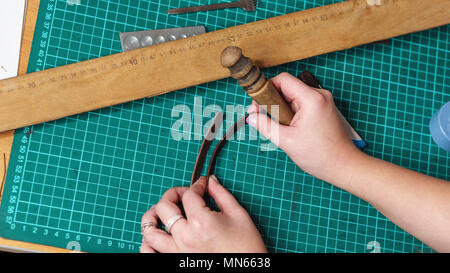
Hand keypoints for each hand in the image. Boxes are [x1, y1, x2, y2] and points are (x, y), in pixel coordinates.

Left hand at [140, 175, 266, 252]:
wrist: (248, 270)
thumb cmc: (246, 246)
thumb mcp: (238, 214)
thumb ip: (221, 194)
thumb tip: (210, 181)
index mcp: (201, 222)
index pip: (189, 195)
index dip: (196, 185)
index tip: (202, 185)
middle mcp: (185, 237)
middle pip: (164, 207)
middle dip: (173, 194)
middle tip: (184, 195)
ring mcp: (177, 252)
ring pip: (150, 232)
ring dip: (152, 217)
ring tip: (161, 213)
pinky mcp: (176, 262)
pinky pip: (149, 254)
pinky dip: (147, 243)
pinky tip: (157, 234)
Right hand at [246, 72, 362, 183]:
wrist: (343, 166)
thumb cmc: (320, 155)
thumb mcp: (286, 140)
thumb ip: (265, 125)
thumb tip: (251, 116)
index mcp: (312, 98)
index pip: (282, 79)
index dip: (266, 89)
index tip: (258, 105)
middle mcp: (319, 95)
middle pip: (287, 87)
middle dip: (273, 101)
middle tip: (265, 118)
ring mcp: (323, 101)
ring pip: (293, 95)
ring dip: (282, 108)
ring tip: (280, 126)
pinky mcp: (323, 108)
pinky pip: (301, 103)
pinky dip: (291, 112)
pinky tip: (289, 127)